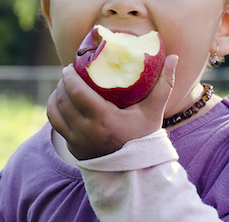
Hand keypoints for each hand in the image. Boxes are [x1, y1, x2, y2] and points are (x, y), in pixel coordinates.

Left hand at [47, 54, 177, 160]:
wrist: (135, 171)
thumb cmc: (144, 137)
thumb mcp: (154, 111)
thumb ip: (165, 84)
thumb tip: (174, 57)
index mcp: (103, 119)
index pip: (77, 92)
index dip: (69, 77)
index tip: (70, 66)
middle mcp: (86, 131)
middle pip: (64, 99)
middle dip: (62, 83)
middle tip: (67, 72)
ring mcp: (76, 141)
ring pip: (55, 112)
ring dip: (56, 95)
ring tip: (63, 85)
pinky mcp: (72, 147)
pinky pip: (55, 124)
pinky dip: (54, 110)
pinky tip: (60, 101)